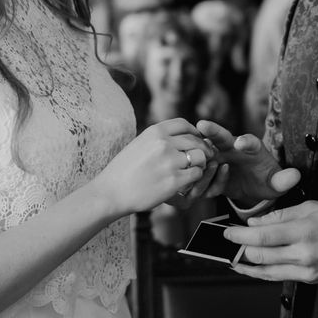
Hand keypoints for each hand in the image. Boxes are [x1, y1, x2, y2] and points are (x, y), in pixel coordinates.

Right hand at [93, 118, 215, 216]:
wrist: (111, 192)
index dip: (193, 132)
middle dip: (203, 148)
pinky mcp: (174, 180)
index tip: (195, 139)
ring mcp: (170, 161)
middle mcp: (164, 143)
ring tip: (196, 170)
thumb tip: (174, 136)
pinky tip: (189, 181)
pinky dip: (196, 178)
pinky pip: (196, 174)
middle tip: (205, 157)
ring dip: (201, 163)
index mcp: (154, 132)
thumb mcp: (138, 144)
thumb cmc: (123, 171)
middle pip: (195, 140)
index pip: (183, 124)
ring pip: (200, 156)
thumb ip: (156, 139)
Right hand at [193, 120, 301, 206]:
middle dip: (212, 130)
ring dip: (201, 159)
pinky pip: (200, 174)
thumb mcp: (276, 182)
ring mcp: (217, 158)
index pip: (250, 142)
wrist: (252, 187)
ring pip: (204, 153)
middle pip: (220, 136)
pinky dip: (201, 182)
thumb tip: (295, 176)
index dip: (245, 141)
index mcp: (252, 148)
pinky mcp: (208, 171)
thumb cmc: (266, 179)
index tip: (241, 142)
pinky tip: (211, 190)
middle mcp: (231, 148)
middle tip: (203, 125)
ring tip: (204, 171)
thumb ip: (283, 180)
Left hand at [221, 201, 317, 283]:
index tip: (228, 232)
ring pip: (265, 270)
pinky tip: (250, 267)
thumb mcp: (312, 208)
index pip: (263, 235)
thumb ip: (281, 215)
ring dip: (246, 263)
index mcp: (304, 230)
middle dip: (240, 248)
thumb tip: (255, 224)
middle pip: (260, 255)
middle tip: (229, 241)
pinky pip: (277, 277)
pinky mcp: (307, 280)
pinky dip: (261, 272)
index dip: (240, 235)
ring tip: (233, 256)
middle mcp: (303, 253)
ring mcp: (305, 270)